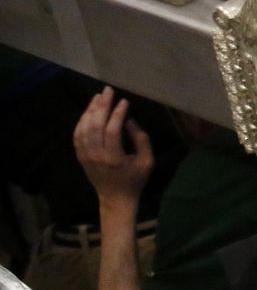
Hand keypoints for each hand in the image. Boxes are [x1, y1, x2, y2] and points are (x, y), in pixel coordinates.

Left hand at [73, 87, 153, 206]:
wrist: (115, 198)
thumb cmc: (135, 180)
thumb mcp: (147, 162)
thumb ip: (142, 141)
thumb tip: (130, 121)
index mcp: (114, 158)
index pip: (113, 130)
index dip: (118, 114)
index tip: (124, 101)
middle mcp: (97, 155)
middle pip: (95, 125)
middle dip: (102, 105)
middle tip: (108, 91)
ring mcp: (86, 155)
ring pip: (84, 127)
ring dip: (90, 110)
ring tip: (98, 97)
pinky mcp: (81, 156)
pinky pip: (77, 135)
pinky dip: (82, 121)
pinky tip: (88, 111)